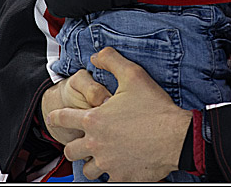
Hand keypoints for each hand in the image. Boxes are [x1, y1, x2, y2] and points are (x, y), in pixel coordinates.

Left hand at [53, 47, 191, 181]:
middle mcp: (96, 144)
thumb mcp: (133, 75)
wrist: (176, 137)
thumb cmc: (155, 107)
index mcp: (94, 120)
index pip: (63, 118)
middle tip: (82, 143)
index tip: (53, 118)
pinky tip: (121, 166)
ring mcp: (108, 163)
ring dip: (92, 163)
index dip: (56, 117)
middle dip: (74, 146)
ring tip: (102, 157)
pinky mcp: (121, 177)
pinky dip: (112, 174)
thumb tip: (96, 56)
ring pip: (87, 170)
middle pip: (70, 151)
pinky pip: (109, 179)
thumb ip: (111, 60)